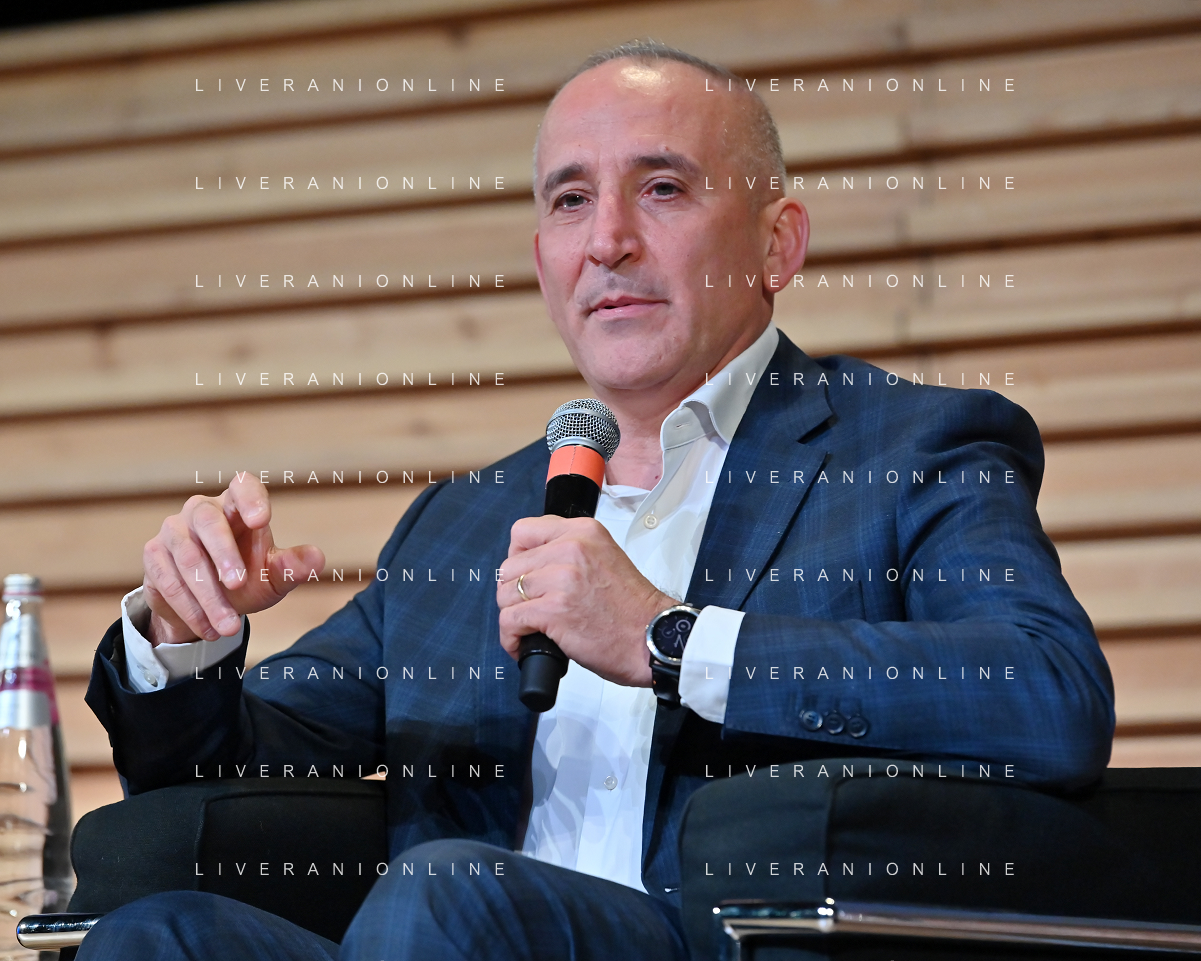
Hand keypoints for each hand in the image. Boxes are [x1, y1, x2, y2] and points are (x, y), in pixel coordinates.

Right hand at [141, 473, 324, 645]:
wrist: (207, 607)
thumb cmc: (247, 579)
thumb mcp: (274, 577)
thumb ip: (292, 567)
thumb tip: (318, 560)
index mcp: (237, 505)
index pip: (243, 486)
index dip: (250, 498)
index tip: (262, 520)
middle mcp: (202, 510)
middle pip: (208, 521)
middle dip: (224, 554)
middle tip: (239, 584)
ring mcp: (174, 530)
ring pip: (187, 557)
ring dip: (208, 595)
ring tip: (229, 626)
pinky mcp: (154, 556)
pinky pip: (168, 580)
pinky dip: (190, 607)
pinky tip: (209, 629)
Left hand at [496, 515, 674, 686]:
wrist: (653, 638)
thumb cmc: (632, 609)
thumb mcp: (603, 558)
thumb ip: (570, 552)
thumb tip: (532, 566)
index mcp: (583, 532)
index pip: (523, 532)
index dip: (518, 559)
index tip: (527, 577)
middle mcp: (571, 548)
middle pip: (509, 567)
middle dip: (513, 593)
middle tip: (529, 609)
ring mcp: (562, 579)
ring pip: (505, 594)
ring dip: (512, 617)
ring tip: (527, 630)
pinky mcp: (554, 610)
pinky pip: (510, 620)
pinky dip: (511, 638)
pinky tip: (523, 644)